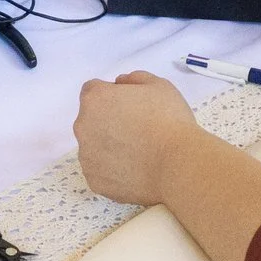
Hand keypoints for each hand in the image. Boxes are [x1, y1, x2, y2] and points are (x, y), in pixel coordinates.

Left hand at [74, 72, 209, 206]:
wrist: (177, 165)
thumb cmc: (169, 120)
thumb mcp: (158, 85)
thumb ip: (134, 79)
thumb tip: (120, 83)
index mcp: (95, 99)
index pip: (93, 91)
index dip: (112, 96)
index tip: (131, 106)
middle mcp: (83, 127)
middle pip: (91, 120)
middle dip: (108, 122)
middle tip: (137, 130)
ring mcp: (87, 157)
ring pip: (94, 147)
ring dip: (109, 146)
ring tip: (139, 153)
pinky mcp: (95, 182)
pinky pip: (101, 172)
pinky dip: (113, 170)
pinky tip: (136, 170)